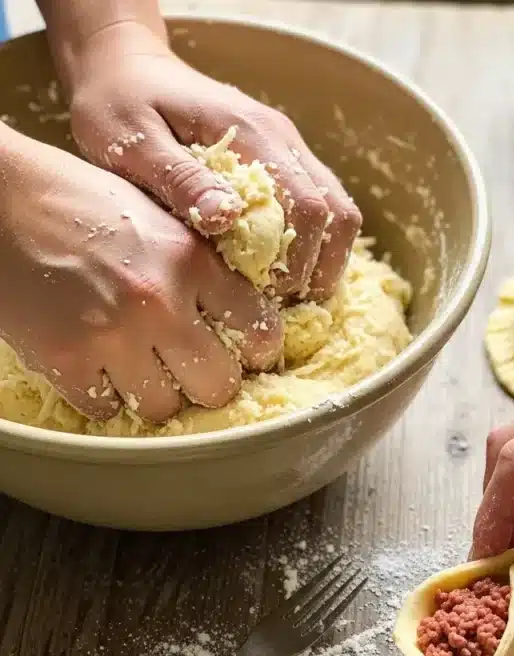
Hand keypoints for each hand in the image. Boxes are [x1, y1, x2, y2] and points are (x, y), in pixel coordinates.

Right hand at [0, 128, 280, 420]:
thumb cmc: (77, 199)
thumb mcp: (156, 215)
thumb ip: (201, 265)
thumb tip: (243, 316)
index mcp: (190, 259)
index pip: (260, 331)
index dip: (258, 349)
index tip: (246, 352)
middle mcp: (159, 301)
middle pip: (219, 385)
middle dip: (208, 382)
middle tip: (191, 369)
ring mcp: (111, 335)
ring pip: (163, 406)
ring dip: (155, 393)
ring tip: (138, 365)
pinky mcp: (65, 359)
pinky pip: (106, 410)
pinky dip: (103, 395)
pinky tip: (95, 364)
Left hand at [65, 22, 361, 302]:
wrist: (122, 65)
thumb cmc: (118, 104)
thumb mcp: (132, 142)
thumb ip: (179, 179)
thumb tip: (228, 219)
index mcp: (249, 133)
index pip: (308, 204)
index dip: (300, 259)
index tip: (270, 296)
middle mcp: (280, 137)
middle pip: (337, 212)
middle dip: (321, 268)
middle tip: (286, 307)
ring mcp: (285, 146)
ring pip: (336, 210)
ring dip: (324, 259)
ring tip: (290, 297)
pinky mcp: (279, 158)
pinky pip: (318, 206)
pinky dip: (313, 245)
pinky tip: (282, 273)